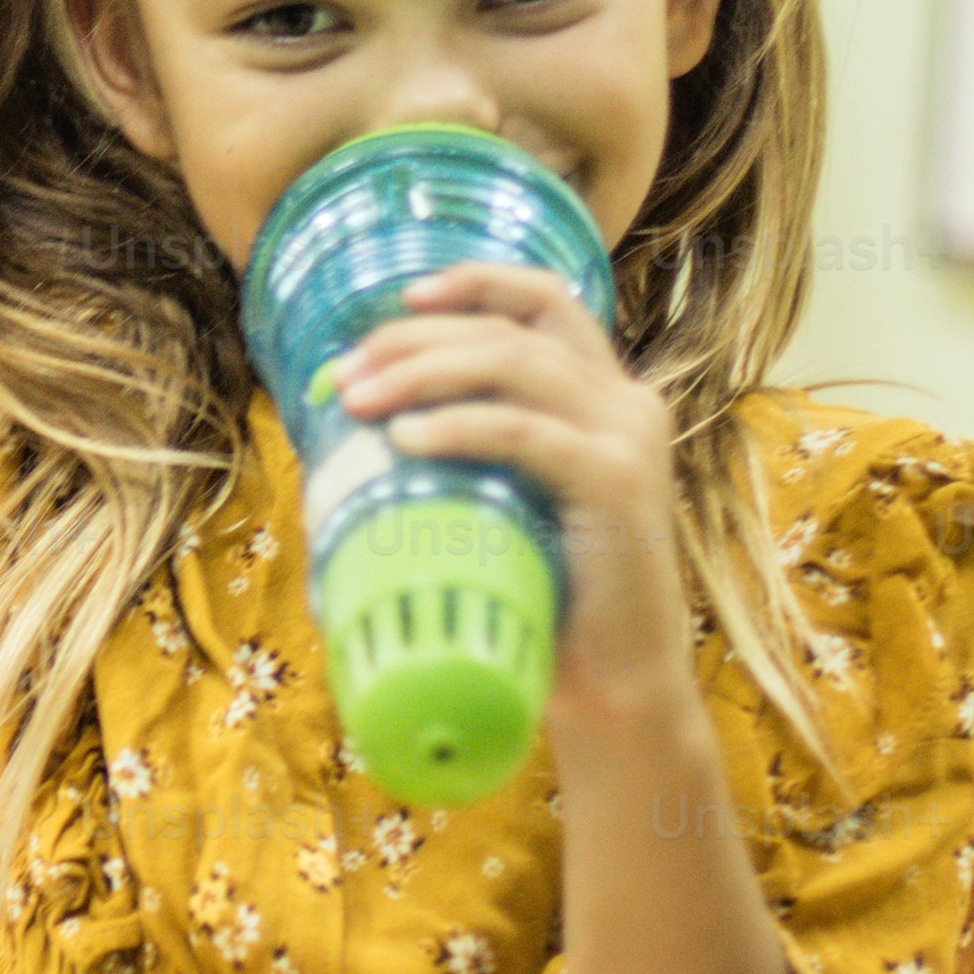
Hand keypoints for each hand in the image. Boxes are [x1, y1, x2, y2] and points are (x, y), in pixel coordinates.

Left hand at [327, 264, 696, 738]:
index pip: (545, 301)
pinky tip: (406, 437)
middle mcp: (626, 402)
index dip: (474, 282)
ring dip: (422, 372)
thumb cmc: (547, 600)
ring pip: (513, 364)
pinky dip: (459, 426)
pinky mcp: (616, 485)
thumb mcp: (505, 505)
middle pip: (511, 328)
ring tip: (357, 400)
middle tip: (346, 373)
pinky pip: (524, 433)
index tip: (400, 299)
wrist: (614, 692)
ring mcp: (627, 439)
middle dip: (416, 340)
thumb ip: (465, 455)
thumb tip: (354, 428)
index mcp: (606, 394)